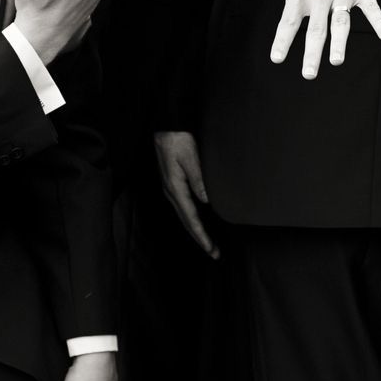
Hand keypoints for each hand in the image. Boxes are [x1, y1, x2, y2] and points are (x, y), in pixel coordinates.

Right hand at [154, 131, 218, 258]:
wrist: (166, 127)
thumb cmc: (178, 139)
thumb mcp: (191, 157)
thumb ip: (198, 179)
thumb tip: (206, 201)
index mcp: (175, 188)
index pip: (190, 218)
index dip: (201, 235)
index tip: (210, 249)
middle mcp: (171, 192)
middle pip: (187, 221)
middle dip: (200, 239)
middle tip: (214, 254)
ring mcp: (171, 189)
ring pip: (185, 216)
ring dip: (197, 231)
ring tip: (209, 244)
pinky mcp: (174, 184)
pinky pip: (184, 208)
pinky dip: (192, 220)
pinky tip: (199, 223)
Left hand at [229, 0, 380, 77]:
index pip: (288, 21)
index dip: (282, 41)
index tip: (277, 58)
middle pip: (315, 30)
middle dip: (312, 53)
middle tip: (308, 74)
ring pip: (341, 22)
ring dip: (340, 42)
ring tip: (336, 60)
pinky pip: (373, 7)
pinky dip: (379, 21)